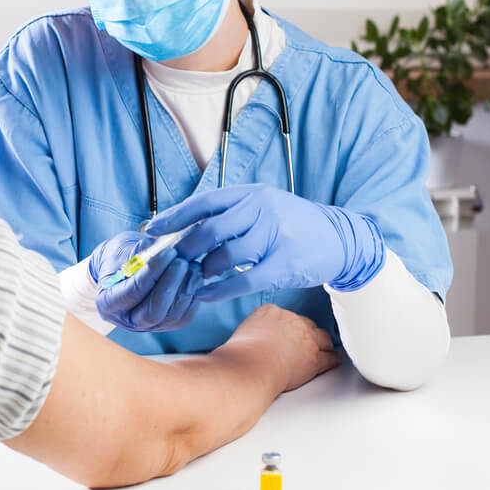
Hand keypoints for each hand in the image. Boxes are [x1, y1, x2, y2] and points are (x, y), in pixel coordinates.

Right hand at [89, 232, 202, 331]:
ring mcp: (148, 326)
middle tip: (182, 261)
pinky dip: (192, 296)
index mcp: (107, 303)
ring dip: (185, 289)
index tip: (167, 252)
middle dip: (170, 285)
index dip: (152, 272)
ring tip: (192, 265)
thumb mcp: (122, 250)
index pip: (132, 292)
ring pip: (172, 316)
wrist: (127, 266)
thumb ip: (139, 253)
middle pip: (153, 312)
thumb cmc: (122, 256)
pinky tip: (195, 276)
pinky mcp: (167, 324)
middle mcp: (127, 320)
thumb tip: (163, 250)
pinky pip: (184, 316)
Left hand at [145, 184, 384, 301]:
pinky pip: (243, 280)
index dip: (174, 217)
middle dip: (184, 249)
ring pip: (224, 257)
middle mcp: (262, 210)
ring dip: (202, 271)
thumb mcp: (262, 206)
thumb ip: (228, 215)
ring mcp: (275, 236)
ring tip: (192, 279)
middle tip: (170, 262)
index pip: (204, 203)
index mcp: (251, 194)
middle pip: (209, 230)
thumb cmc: (290, 225)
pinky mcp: (284, 264)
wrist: (339, 239)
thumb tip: (183, 228)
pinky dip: (219, 290)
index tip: (151, 229)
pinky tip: (206, 295)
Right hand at [220, 304, 340, 392]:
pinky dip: (334, 359)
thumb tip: (250, 340)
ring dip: (323, 343)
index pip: (286, 316)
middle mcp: (293, 321)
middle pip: (307, 324)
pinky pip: (330, 358)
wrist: (252, 366)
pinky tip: (335, 359)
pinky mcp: (315, 359)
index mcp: (272, 312)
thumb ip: (252, 331)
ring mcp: (307, 340)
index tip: (287, 332)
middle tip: (306, 341)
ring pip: (323, 338)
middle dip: (307, 333)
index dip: (289, 326)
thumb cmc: (241, 354)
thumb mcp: (242, 332)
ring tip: (325, 347)